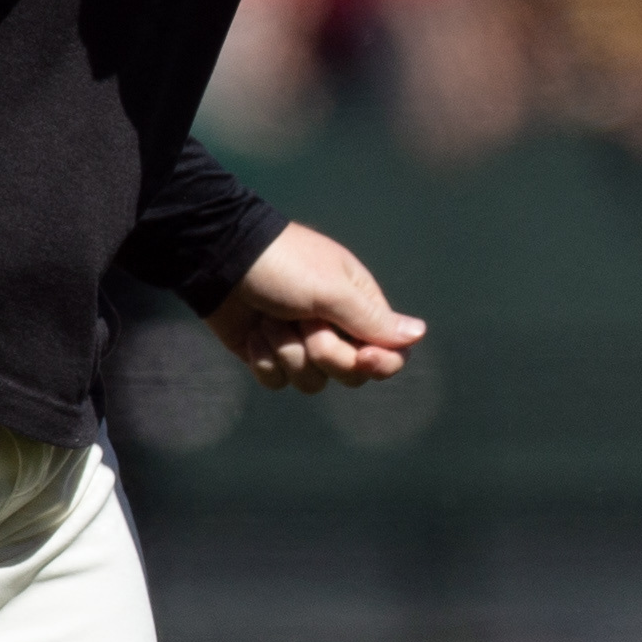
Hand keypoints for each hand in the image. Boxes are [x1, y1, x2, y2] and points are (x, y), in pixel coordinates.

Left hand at [202, 218, 422, 391]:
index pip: (390, 354)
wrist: (222, 260)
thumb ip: (375, 319)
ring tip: (272, 320)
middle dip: (324, 353)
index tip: (361, 355)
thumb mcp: (333, 290)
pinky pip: (277, 381)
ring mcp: (300, 345)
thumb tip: (419, 334)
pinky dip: (263, 358)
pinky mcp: (269, 356)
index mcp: (360, 309)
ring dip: (287, 351)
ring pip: (312, 382)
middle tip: (305, 323)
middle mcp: (335, 330)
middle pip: (350, 375)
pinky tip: (255, 332)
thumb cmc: (284, 266)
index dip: (380, 363)